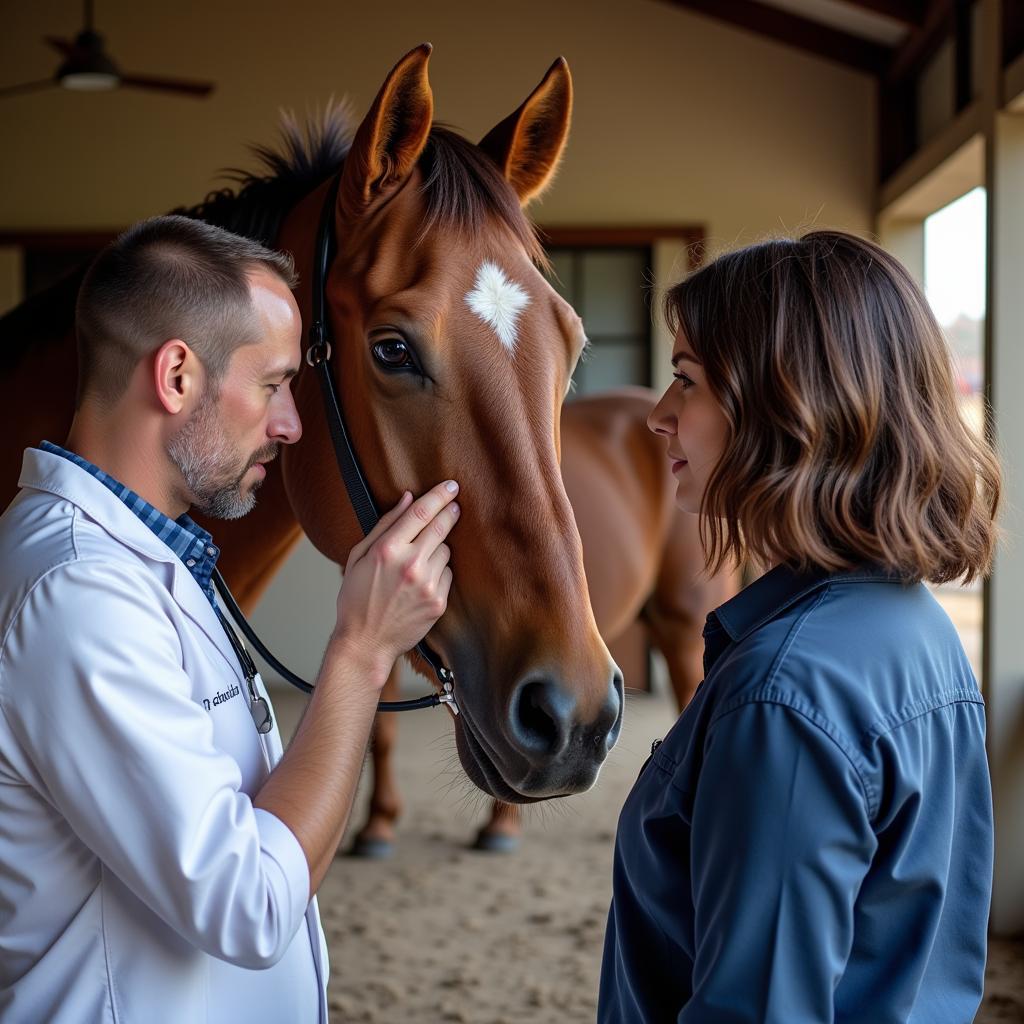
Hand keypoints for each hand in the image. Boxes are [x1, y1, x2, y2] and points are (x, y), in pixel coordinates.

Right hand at [332, 481, 458, 679]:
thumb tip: (408, 498)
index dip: (439, 495)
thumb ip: (384, 524)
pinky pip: (447, 574)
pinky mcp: (438, 601)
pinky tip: (421, 581)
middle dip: (450, 512)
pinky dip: (439, 572)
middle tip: (455, 504)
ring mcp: (427, 584)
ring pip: (445, 551)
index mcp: (387, 550)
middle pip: (441, 527)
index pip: (421, 512)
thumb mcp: (359, 556)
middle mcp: (410, 564)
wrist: (365, 642)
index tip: (451, 486)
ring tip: (418, 561)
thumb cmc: (356, 598)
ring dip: (437, 549)